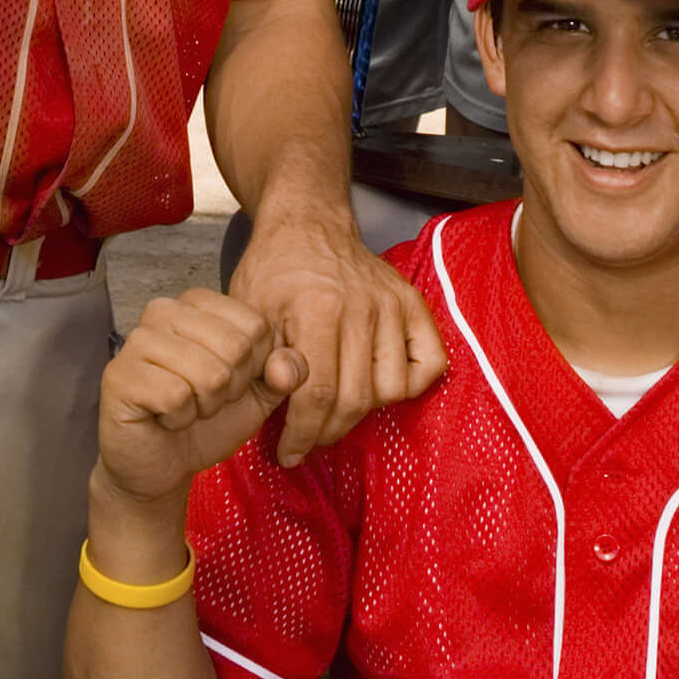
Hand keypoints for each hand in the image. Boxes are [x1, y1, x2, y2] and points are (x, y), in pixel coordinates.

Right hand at [95, 288, 307, 503]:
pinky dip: (180, 419)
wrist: (164, 465)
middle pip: (235, 347)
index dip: (254, 368)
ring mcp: (136, 340)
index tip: (230, 383)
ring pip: (209, 373)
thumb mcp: (260, 393)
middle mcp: (163, 311)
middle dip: (230, 390)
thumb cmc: (208, 421)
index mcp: (198, 303)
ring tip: (184, 408)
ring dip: (205, 406)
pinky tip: (163, 418)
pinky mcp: (119, 375)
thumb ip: (286, 372)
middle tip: (204, 399)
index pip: (256, 325)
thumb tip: (287, 366)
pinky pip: (177, 397)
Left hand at [225, 197, 445, 462]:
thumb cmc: (273, 271)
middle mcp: (363, 306)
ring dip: (363, 410)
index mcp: (318, 308)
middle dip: (327, 431)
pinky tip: (377, 385)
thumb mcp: (249, 312)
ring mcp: (393, 304)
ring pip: (391, 389)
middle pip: (356, 399)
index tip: (288, 453)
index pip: (318, 393)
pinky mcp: (413, 303)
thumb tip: (284, 390)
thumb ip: (263, 356)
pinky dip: (409, 385)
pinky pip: (429, 364)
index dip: (302, 433)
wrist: (307, 225)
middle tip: (308, 438)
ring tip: (336, 406)